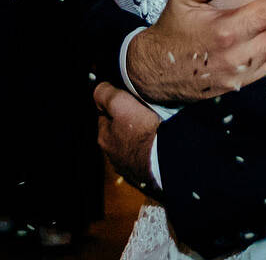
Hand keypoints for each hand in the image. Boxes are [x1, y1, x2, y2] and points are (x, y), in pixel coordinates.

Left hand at [95, 82, 162, 197]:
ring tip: (155, 129)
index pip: (105, 116)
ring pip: (132, 147)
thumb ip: (105, 94)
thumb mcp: (121, 103)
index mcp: (103, 139)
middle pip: (118, 132)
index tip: (129, 101)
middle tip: (144, 114)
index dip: (116, 106)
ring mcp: (129, 168)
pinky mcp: (144, 175)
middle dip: (128, 124)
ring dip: (140, 139)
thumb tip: (99, 88)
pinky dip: (150, 153)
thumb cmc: (143, 132)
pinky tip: (160, 146)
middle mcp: (112, 157)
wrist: (166, 160)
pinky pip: (145, 159)